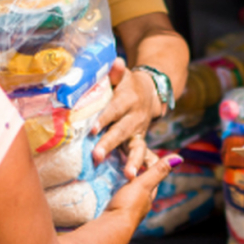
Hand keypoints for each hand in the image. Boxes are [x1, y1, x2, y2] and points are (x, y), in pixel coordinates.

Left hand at [92, 58, 162, 175]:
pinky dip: (141, 168)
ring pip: (137, 148)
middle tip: (97, 156)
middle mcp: (135, 118)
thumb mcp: (124, 75)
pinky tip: (135, 181)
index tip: (92, 129)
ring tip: (128, 175)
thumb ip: (117, 71)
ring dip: (133, 161)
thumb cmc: (127, 84)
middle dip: (110, 144)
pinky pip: (142, 156)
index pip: (114, 110)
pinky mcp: (140, 142)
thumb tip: (115, 62)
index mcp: (128, 100)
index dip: (104, 119)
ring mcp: (139, 132)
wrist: (151, 93)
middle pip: (122, 131)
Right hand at [106, 152, 178, 228]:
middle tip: (129, 167)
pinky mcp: (112, 214)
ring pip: (127, 196)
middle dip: (136, 179)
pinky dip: (112, 194)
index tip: (147, 159)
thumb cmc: (129, 205)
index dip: (151, 170)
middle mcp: (139, 206)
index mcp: (148, 198)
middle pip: (140, 190)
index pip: (153, 182)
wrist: (109, 228)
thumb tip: (179, 158)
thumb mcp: (144, 184)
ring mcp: (125, 212)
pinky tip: (105, 191)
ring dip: (122, 187)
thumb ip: (158, 171)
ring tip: (115, 177)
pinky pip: (114, 201)